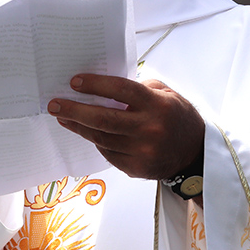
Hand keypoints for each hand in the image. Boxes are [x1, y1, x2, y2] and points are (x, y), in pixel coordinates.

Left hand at [47, 74, 204, 179]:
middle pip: (103, 119)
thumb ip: (139, 88)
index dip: (95, 85)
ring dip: (78, 127)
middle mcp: (149, 129)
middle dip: (75, 110)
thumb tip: (104, 88)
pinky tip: (85, 132)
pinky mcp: (136, 168)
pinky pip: (108, 153)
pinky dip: (95, 141)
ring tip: (63, 117)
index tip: (74, 82)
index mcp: (157, 105)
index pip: (121, 91)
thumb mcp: (166, 93)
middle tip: (55, 104)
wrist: (194, 153)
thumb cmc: (177, 117)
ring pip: (101, 138)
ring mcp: (142, 151)